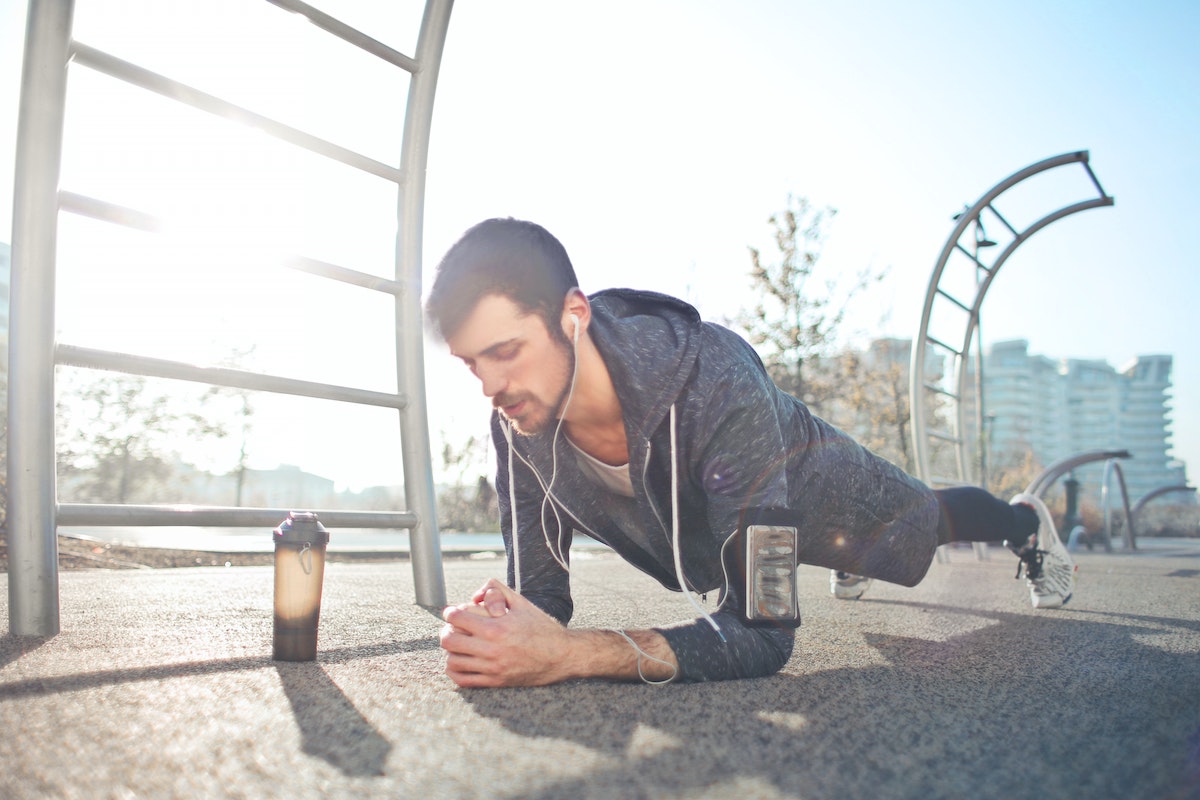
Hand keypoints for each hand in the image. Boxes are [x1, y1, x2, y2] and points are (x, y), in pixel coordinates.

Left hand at [440, 578, 575, 687]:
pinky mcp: (495, 681)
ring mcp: (493, 668)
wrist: (561, 656)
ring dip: (450, 651)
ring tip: (456, 644)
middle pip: (450, 640)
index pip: (458, 618)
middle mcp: (492, 649)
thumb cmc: (541, 627)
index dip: (450, 612)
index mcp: (497, 627)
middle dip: (446, 631)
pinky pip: (463, 680)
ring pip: (453, 661)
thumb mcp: (522, 603)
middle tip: (450, 628)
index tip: (451, 612)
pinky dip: (455, 671)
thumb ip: (498, 591)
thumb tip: (476, 592)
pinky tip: (459, 661)